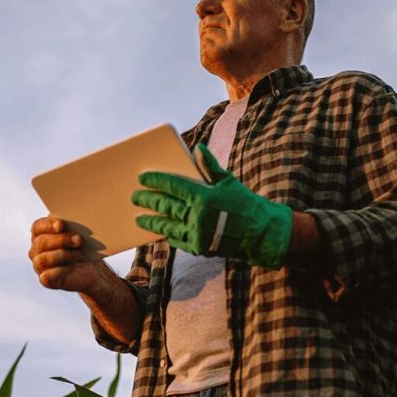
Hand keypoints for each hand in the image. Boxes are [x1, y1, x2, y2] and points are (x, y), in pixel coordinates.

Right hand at [29, 216, 107, 291]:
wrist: (89, 270)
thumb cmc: (81, 248)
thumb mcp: (77, 232)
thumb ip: (71, 223)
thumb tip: (73, 215)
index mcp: (41, 234)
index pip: (37, 227)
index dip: (48, 225)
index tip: (62, 224)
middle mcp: (36, 250)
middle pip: (41, 242)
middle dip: (61, 240)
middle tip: (79, 239)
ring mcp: (39, 266)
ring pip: (43, 259)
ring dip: (63, 255)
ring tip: (80, 254)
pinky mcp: (45, 280)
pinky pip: (47, 276)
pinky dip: (61, 270)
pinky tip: (72, 266)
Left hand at [131, 144, 292, 268]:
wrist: (260, 234)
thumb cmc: (245, 204)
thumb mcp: (228, 182)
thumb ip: (209, 166)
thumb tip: (197, 148)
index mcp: (203, 196)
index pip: (172, 185)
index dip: (155, 181)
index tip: (143, 178)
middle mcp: (197, 215)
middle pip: (164, 206)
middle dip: (147, 200)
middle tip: (135, 196)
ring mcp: (196, 234)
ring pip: (166, 225)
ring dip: (151, 221)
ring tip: (139, 218)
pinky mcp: (198, 248)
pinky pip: (177, 240)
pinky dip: (168, 234)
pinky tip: (160, 231)